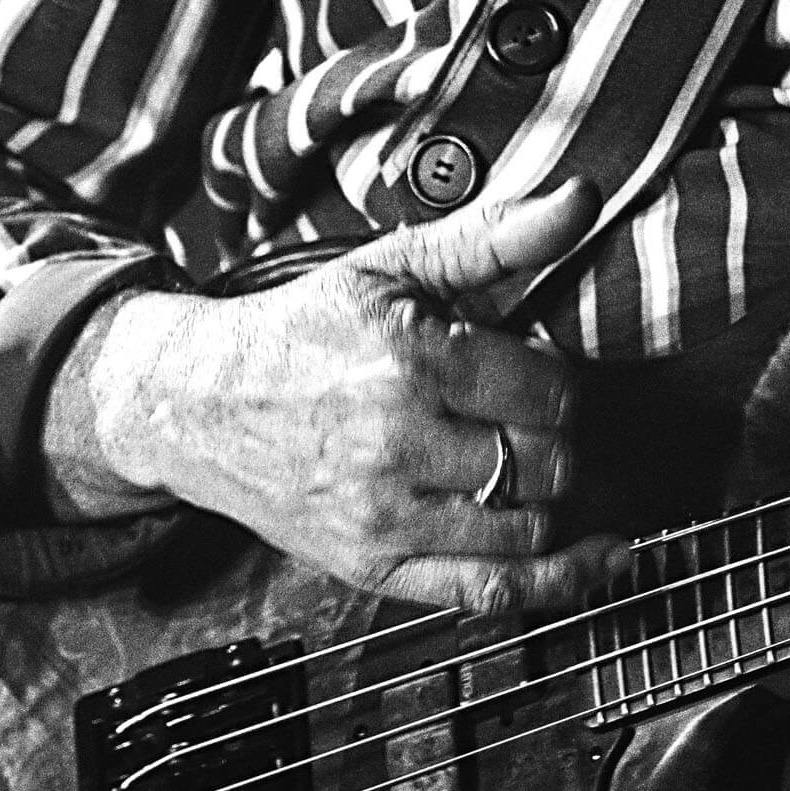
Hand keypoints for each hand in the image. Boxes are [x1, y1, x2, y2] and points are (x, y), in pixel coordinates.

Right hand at [63, 179, 627, 612]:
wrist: (195, 402)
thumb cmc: (301, 331)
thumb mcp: (393, 268)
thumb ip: (495, 237)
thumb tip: (581, 199)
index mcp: (411, 360)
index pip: (553, 392)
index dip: (558, 383)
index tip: (532, 375)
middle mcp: (398, 442)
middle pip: (548, 462)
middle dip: (553, 439)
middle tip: (521, 420)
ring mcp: (384, 514)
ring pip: (529, 526)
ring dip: (545, 498)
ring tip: (519, 466)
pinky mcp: (373, 566)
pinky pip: (489, 590)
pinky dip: (555, 580)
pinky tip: (594, 558)